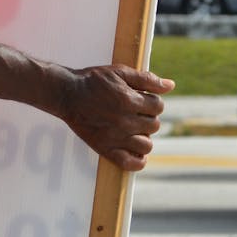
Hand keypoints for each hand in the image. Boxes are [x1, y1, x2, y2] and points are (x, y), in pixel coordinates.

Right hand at [58, 65, 174, 171]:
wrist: (66, 93)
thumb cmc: (92, 81)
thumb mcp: (119, 72)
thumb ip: (146, 79)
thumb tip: (170, 86)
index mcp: (129, 100)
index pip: (158, 106)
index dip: (152, 101)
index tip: (142, 100)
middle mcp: (125, 121)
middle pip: (154, 125)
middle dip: (147, 117)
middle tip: (134, 113)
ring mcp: (115, 137)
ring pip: (146, 145)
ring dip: (143, 137)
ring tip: (133, 130)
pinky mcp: (105, 148)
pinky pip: (130, 163)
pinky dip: (137, 161)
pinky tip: (134, 151)